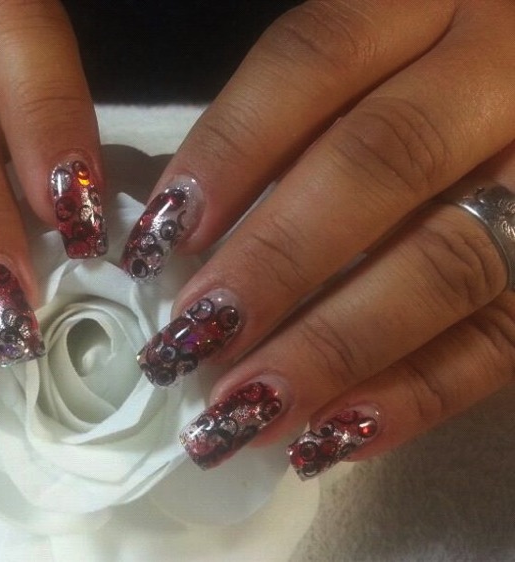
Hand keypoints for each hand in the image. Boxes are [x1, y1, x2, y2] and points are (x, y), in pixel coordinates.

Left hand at [124, 0, 514, 475]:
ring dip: (333, 349)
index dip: (229, 150)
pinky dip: (414, 396)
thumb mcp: (365, 60)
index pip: (312, 60)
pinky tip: (328, 439)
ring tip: (243, 413)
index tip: (160, 241)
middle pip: (378, 164)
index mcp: (420, 6)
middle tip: (190, 343)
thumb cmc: (414, 79)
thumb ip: (288, 124)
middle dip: (276, 263)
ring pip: (447, 264)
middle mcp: (493, 74)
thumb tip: (182, 235)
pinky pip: (501, 339)